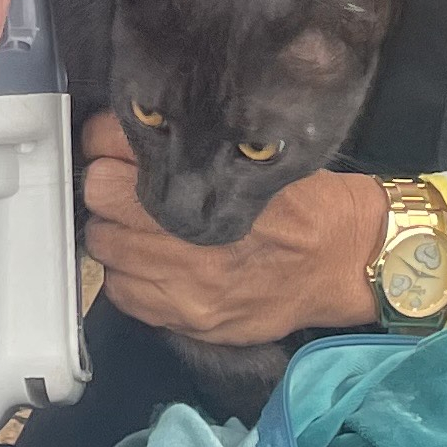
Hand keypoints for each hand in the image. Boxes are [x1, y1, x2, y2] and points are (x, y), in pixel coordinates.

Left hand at [79, 113, 387, 340]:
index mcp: (210, 177)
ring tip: (141, 226)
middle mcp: (192, 232)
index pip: (115, 144)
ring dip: (115, 232)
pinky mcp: (190, 319)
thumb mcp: (255, 151)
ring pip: (104, 246)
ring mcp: (187, 283)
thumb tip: (135, 127)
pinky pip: (122, 295)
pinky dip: (128, 276)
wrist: (344, 261)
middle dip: (108, 184)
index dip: (107, 141)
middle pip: (101, 193)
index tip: (114, 145)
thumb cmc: (306, 200)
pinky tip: (152, 264)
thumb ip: (197, 140)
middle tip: (126, 184)